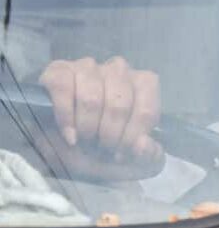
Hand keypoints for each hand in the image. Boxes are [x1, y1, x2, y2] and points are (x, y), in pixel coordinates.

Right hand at [38, 57, 163, 180]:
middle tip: (102, 147)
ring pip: (91, 98)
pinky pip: (63, 89)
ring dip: (87, 127)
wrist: (63, 147)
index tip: (121, 153)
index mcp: (144, 85)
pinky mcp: (59, 70)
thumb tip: (143, 145)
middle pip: (119, 105)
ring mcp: (88, 67)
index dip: (132, 137)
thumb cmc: (103, 148)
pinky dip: (65, 117)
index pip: (146, 110)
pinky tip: (69, 134)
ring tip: (84, 139)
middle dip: (109, 135)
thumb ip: (150, 156)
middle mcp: (119, 70)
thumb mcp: (133, 160)